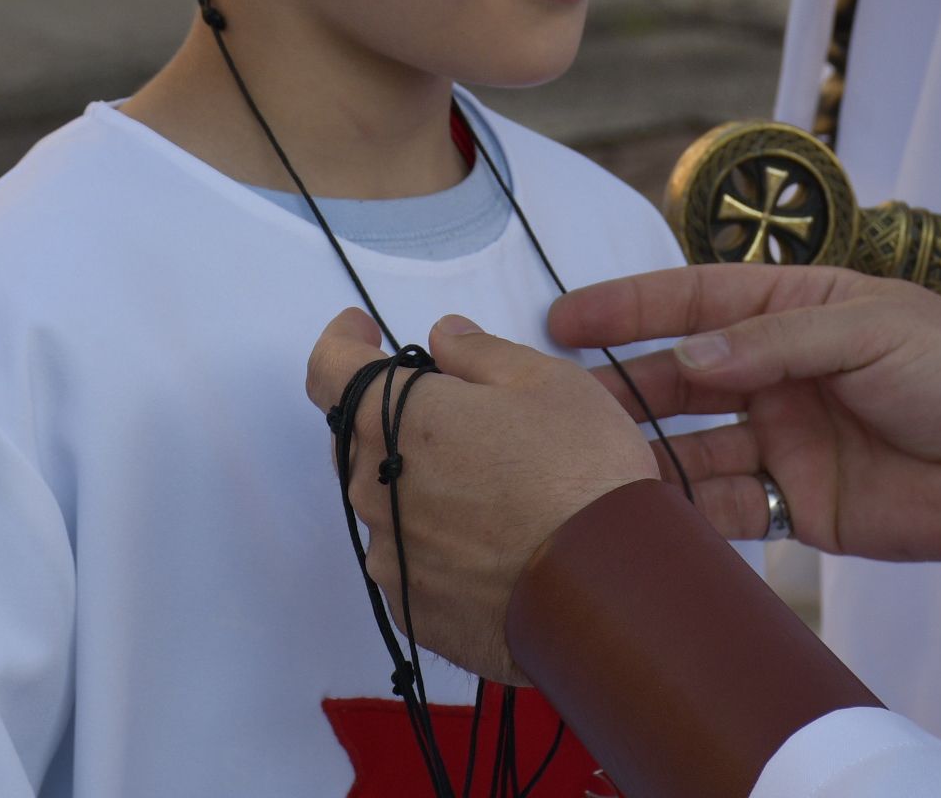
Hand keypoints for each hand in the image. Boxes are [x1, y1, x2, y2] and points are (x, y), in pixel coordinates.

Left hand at [304, 308, 656, 685]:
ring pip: (386, 503)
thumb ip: (479, 354)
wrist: (609, 595)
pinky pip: (408, 560)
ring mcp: (389, 557)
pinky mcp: (412, 611)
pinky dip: (435, 542)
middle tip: (455, 412)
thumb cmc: (580, 474)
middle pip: (357, 437)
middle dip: (391, 416)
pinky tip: (490, 544)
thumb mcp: (547, 383)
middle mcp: (372, 489)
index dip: (343, 340)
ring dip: (418, 484)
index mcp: (393, 420)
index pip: (330, 367)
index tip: (362, 330)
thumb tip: (442, 339)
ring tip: (491, 490)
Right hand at [549, 265, 940, 560]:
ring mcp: (781, 439)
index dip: (627, 308)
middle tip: (559, 403)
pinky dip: (687, 513)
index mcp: (791, 310)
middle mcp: (775, 373)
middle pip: (679, 377)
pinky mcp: (795, 504)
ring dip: (643, 452)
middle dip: (620, 387)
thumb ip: (776, 342)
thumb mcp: (869, 329)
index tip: (564, 318)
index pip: (692, 302)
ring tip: (588, 464)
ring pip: (691, 444)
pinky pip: (727, 506)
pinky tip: (646, 516)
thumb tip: (690, 353)